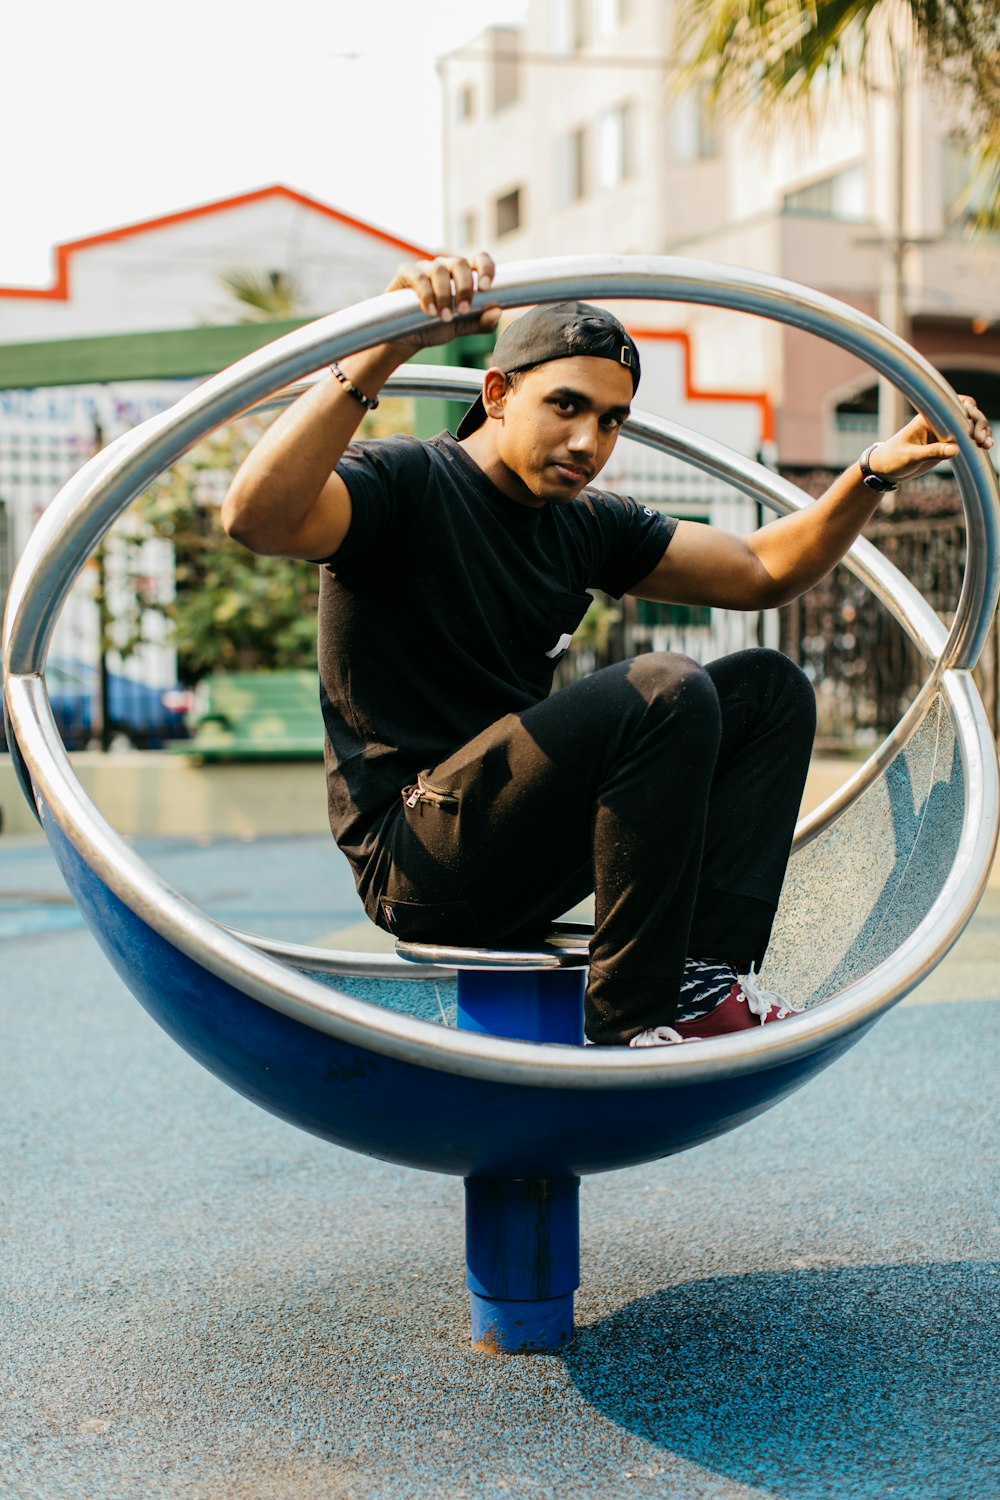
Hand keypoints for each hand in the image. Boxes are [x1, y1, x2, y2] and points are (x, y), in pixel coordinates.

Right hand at [384, 253, 500, 353]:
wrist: (406, 339)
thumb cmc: (434, 328)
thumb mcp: (460, 328)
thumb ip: (480, 322)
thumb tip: (497, 311)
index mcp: (462, 276)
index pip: (480, 260)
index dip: (486, 268)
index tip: (486, 287)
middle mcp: (445, 267)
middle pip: (460, 263)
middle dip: (464, 287)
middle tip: (463, 311)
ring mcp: (425, 268)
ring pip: (439, 269)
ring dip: (445, 295)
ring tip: (444, 318)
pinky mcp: (406, 273)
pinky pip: (418, 277)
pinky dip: (427, 295)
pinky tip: (430, 312)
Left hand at [867, 395, 993, 483]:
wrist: (885, 470)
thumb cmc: (892, 459)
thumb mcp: (910, 457)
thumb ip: (932, 453)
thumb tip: (955, 450)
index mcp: (928, 417)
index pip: (954, 405)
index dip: (969, 412)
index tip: (972, 429)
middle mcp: (938, 421)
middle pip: (967, 413)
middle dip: (979, 423)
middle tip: (981, 440)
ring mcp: (944, 432)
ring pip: (970, 425)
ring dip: (982, 432)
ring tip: (987, 445)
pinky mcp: (947, 443)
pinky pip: (966, 439)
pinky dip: (977, 442)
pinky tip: (985, 447)